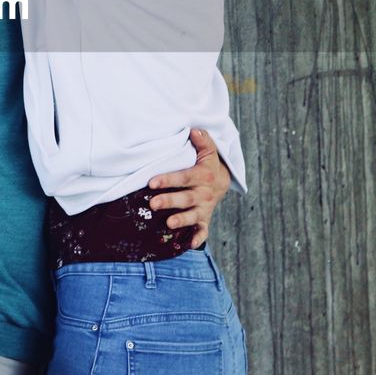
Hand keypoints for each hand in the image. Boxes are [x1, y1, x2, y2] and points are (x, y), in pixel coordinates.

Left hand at [147, 128, 230, 248]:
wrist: (223, 182)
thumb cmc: (207, 164)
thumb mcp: (208, 151)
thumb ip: (202, 140)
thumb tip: (193, 130)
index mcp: (203, 176)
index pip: (184, 177)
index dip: (168, 180)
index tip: (152, 182)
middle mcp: (204, 194)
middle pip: (186, 198)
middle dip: (169, 201)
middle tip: (152, 204)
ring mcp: (204, 208)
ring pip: (192, 215)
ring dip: (181, 220)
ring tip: (168, 223)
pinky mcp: (204, 220)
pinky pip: (203, 231)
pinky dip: (197, 238)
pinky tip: (189, 244)